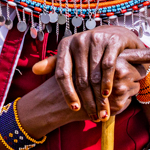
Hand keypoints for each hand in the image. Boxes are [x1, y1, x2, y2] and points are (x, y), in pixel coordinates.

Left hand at [33, 25, 149, 119]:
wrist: (115, 33)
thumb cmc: (90, 49)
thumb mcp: (72, 54)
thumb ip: (54, 64)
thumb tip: (34, 70)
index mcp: (65, 45)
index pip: (62, 74)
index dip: (67, 93)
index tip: (74, 109)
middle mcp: (78, 40)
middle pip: (80, 78)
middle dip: (87, 101)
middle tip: (93, 116)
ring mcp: (96, 39)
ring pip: (94, 76)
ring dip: (98, 97)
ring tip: (102, 111)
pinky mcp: (111, 41)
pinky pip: (107, 67)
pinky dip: (107, 82)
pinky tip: (108, 95)